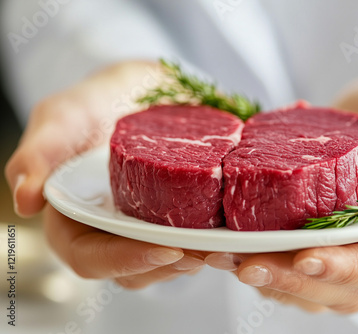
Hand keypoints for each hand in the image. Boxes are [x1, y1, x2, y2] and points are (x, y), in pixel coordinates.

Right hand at [5, 61, 206, 287]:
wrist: (139, 89)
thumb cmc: (96, 102)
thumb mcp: (63, 115)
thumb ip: (41, 151)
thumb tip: (25, 200)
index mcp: (73, 216)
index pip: (89, 256)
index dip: (124, 261)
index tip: (165, 251)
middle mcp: (108, 228)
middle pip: (133, 268)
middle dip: (169, 266)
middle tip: (204, 254)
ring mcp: (142, 224)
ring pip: (163, 262)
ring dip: (192, 260)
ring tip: (220, 247)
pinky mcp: (173, 214)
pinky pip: (188, 240)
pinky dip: (206, 241)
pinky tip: (225, 230)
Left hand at [206, 76, 357, 312]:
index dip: (348, 269)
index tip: (308, 258)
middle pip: (337, 289)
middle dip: (291, 280)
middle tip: (249, 264)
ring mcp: (342, 260)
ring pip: (305, 288)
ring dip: (265, 279)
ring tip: (225, 258)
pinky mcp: (311, 251)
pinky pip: (284, 270)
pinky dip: (255, 263)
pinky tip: (225, 250)